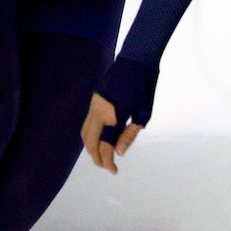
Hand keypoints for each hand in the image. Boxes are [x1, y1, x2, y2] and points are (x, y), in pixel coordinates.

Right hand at [81, 57, 158, 174]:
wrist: (136, 60)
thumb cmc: (145, 86)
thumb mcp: (144, 112)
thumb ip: (130, 133)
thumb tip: (119, 152)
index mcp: (112, 114)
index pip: (106, 145)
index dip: (108, 160)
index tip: (114, 171)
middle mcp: (98, 110)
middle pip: (91, 142)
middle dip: (98, 157)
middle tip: (108, 168)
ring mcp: (93, 104)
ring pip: (85, 133)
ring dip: (91, 147)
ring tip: (103, 157)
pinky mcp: (94, 100)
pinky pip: (87, 123)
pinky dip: (90, 136)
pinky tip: (99, 141)